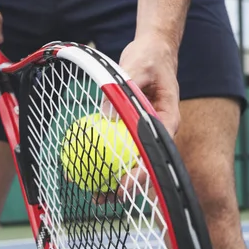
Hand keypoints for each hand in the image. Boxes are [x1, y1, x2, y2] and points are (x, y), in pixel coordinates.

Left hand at [94, 33, 179, 205]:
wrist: (151, 50)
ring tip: (92, 194)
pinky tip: (81, 165)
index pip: (155, 152)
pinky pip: (115, 144)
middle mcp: (156, 130)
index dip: (141, 173)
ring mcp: (143, 130)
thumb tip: (108, 115)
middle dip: (124, 186)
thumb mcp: (139, 67)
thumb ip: (126, 87)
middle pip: (142, 164)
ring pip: (128, 159)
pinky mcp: (129, 126)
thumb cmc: (150, 57)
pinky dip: (101, 155)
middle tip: (102, 198)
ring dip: (111, 177)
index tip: (124, 187)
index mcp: (166, 120)